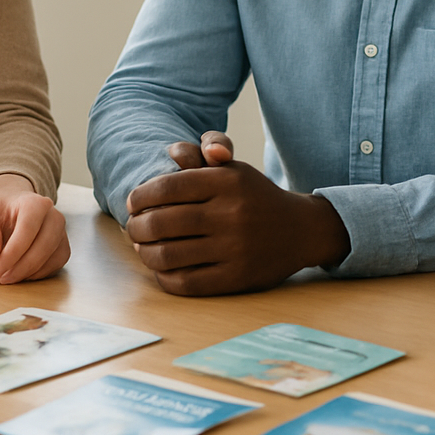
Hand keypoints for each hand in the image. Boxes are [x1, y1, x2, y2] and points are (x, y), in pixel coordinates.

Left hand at [0, 174, 70, 283]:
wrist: (17, 207)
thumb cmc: (2, 211)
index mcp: (35, 203)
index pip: (27, 230)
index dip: (10, 254)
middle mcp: (54, 216)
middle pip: (42, 247)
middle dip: (18, 268)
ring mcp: (62, 232)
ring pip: (50, 259)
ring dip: (26, 273)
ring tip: (4, 276)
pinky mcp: (64, 247)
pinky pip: (55, 265)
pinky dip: (36, 274)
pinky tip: (19, 273)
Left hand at [124, 134, 349, 295]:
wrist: (301, 230)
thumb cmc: (256, 197)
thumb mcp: (234, 169)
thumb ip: (201, 155)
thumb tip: (172, 151)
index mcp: (227, 181)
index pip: (167, 187)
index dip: (141, 196)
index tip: (133, 203)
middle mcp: (231, 213)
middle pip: (162, 221)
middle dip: (137, 226)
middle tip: (133, 228)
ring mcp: (234, 248)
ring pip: (169, 254)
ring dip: (145, 252)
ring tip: (143, 248)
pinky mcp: (236, 278)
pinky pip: (186, 282)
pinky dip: (164, 276)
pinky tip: (161, 268)